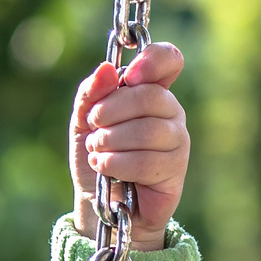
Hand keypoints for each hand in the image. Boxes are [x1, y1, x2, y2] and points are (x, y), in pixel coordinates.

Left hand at [67, 42, 189, 251]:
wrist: (100, 201)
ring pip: (147, 130)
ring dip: (110, 142)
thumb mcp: (83, 121)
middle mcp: (171, 111)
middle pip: (150, 96)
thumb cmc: (96, 155)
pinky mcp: (176, 170)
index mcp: (150, 91)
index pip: (169, 60)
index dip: (152, 61)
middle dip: (110, 112)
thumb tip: (106, 70)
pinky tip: (106, 169)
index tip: (129, 76)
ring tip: (97, 152)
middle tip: (93, 129)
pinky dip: (115, 164)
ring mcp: (177, 140)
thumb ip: (91, 94)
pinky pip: (146, 161)